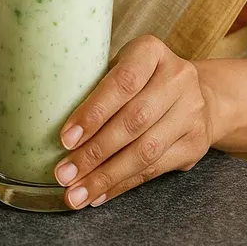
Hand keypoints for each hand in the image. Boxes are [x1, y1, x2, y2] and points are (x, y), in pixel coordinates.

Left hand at [52, 35, 215, 208]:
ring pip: (145, 151)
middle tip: (64, 174)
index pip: (123, 82)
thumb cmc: (141, 79)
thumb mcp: (120, 67)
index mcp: (152, 51)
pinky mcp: (195, 143)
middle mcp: (178, 78)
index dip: (93, 112)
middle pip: (134, 121)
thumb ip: (94, 85)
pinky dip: (122, 185)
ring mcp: (191, 111)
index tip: (65, 139)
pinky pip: (155, 170)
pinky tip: (99, 194)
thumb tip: (47, 121)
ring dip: (106, 176)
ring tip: (76, 194)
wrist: (199, 93)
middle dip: (94, 152)